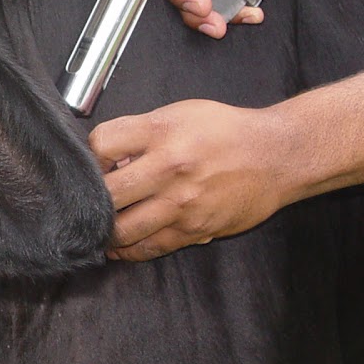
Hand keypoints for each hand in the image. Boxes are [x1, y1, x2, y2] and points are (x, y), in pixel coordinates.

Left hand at [89, 100, 295, 259]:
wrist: (276, 157)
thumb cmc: (227, 131)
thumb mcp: (181, 114)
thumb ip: (142, 133)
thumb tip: (110, 159)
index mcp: (162, 132)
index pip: (103, 144)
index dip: (90, 156)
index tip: (92, 164)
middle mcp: (169, 168)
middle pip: (108, 193)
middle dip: (91, 199)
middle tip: (86, 202)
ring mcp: (181, 203)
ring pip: (123, 229)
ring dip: (105, 231)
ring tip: (97, 228)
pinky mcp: (194, 230)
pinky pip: (150, 247)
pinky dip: (128, 250)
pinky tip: (118, 246)